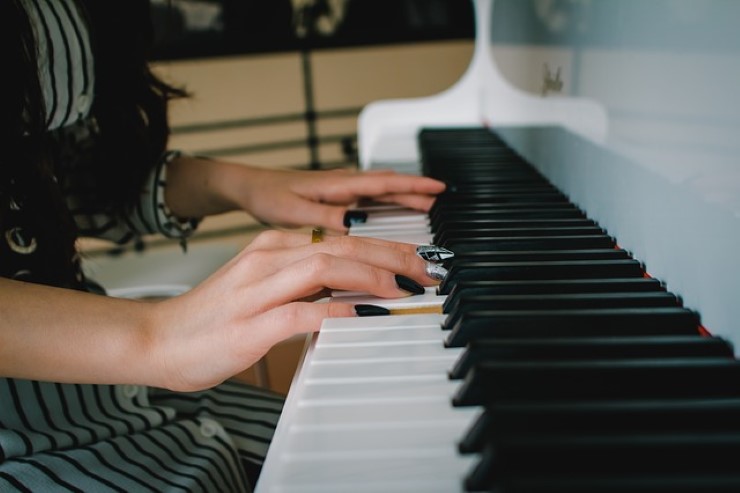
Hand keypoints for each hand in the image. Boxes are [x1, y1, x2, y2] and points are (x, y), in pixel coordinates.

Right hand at [147, 230, 438, 391]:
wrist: (157, 338)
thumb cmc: (212, 318)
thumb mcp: (262, 287)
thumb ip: (302, 283)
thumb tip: (349, 290)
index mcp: (271, 247)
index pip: (338, 238)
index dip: (384, 245)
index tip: (416, 257)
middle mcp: (266, 258)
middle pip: (340, 245)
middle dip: (390, 253)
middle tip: (426, 268)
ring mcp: (256, 289)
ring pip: (323, 267)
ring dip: (371, 275)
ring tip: (404, 287)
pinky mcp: (249, 324)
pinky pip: (300, 312)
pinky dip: (336, 312)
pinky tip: (364, 316)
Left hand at [232, 166, 444, 232]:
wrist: (249, 187)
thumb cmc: (268, 196)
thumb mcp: (295, 212)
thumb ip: (326, 218)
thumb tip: (357, 227)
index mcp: (338, 185)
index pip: (384, 182)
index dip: (413, 185)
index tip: (438, 189)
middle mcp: (343, 183)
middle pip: (388, 185)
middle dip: (416, 191)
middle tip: (441, 200)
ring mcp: (340, 189)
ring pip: (380, 189)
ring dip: (403, 194)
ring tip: (426, 204)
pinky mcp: (334, 196)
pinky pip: (369, 195)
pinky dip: (386, 199)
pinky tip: (390, 208)